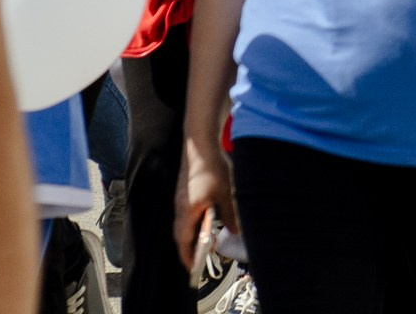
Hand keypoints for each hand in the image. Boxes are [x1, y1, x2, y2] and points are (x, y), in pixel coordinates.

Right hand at [174, 132, 234, 270]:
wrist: (199, 146)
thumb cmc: (211, 169)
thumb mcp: (226, 194)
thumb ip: (230, 215)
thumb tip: (236, 232)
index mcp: (187, 213)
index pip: (183, 243)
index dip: (188, 257)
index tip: (194, 269)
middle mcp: (179, 210)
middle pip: (181, 237)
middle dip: (190, 249)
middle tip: (201, 259)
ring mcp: (180, 202)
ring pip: (183, 226)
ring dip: (192, 236)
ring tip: (206, 241)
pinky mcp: (183, 194)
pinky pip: (185, 216)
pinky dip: (193, 224)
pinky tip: (205, 221)